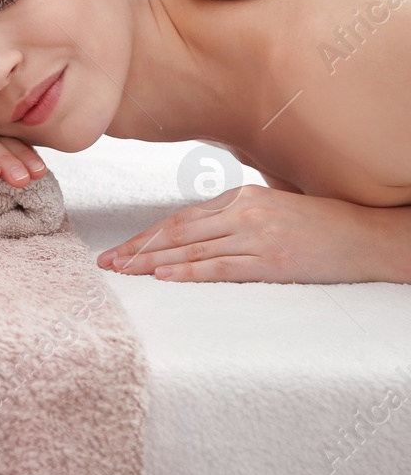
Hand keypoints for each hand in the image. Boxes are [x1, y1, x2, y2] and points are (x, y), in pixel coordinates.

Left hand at [97, 185, 391, 282]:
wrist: (368, 236)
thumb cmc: (320, 225)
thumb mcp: (271, 209)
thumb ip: (235, 216)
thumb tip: (196, 232)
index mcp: (239, 197)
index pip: (179, 218)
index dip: (145, 236)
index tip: (119, 250)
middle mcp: (243, 212)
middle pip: (177, 231)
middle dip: (138, 249)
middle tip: (107, 263)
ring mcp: (257, 236)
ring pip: (192, 249)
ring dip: (153, 262)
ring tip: (124, 272)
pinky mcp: (274, 261)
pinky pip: (222, 266)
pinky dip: (190, 271)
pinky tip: (164, 277)